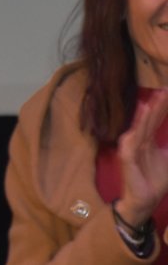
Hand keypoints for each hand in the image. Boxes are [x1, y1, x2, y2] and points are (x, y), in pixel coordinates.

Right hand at [116, 89, 167, 225]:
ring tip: (150, 103)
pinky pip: (130, 146)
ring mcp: (132, 149)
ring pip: (139, 129)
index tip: (167, 90)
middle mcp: (139, 141)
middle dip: (157, 106)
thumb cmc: (157, 180)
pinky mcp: (127, 160)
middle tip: (164, 90)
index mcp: (149, 139)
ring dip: (144, 117)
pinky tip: (133, 130)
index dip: (163, 106)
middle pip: (148, 120)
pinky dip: (132, 135)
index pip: (156, 119)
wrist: (146, 200)